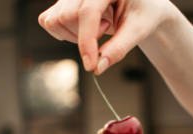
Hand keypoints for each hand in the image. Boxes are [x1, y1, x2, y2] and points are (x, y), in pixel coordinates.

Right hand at [38, 0, 174, 73]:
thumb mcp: (138, 30)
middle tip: (106, 29)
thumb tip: (98, 68)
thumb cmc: (143, 12)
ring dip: (75, 35)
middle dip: (84, 36)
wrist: (143, 5)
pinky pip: (49, 21)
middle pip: (66, 17)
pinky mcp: (63, 2)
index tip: (91, 65)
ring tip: (99, 27)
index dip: (87, 42)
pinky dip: (64, 33)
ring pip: (54, 20)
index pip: (86, 12)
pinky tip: (84, 29)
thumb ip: (118, 48)